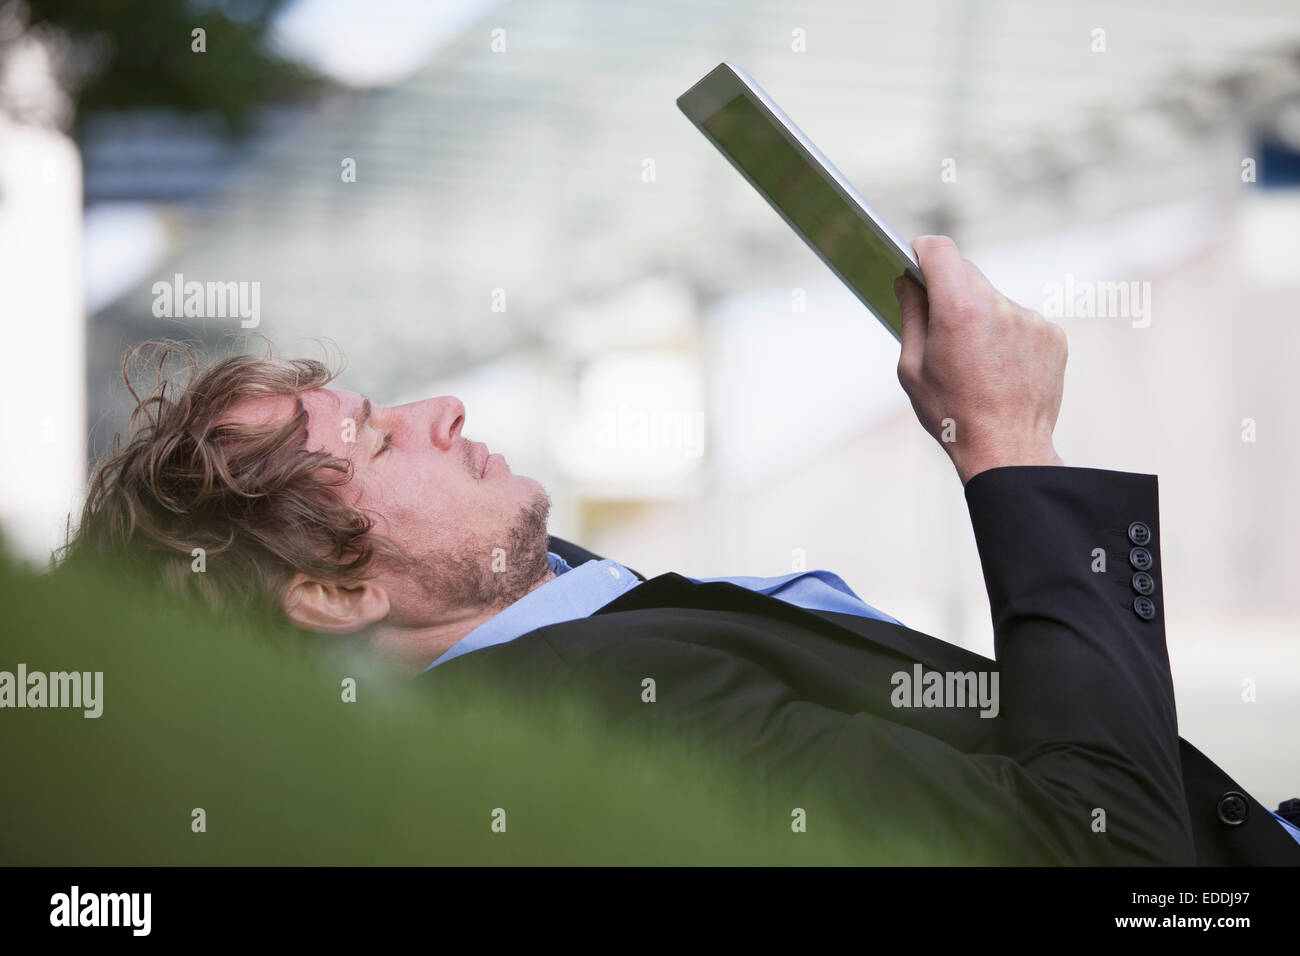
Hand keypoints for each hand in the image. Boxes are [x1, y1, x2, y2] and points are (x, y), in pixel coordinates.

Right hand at [894, 235, 1066, 484]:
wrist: (1007, 450)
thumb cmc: (952, 415)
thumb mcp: (913, 369)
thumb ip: (910, 317)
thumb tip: (907, 283)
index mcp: (959, 312)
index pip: (940, 251)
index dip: (923, 251)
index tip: (915, 258)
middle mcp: (998, 307)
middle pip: (967, 273)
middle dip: (949, 290)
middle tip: (940, 324)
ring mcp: (1030, 319)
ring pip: (994, 299)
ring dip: (980, 315)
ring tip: (975, 360)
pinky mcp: (1052, 334)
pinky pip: (1020, 320)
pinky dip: (1007, 334)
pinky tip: (1000, 368)